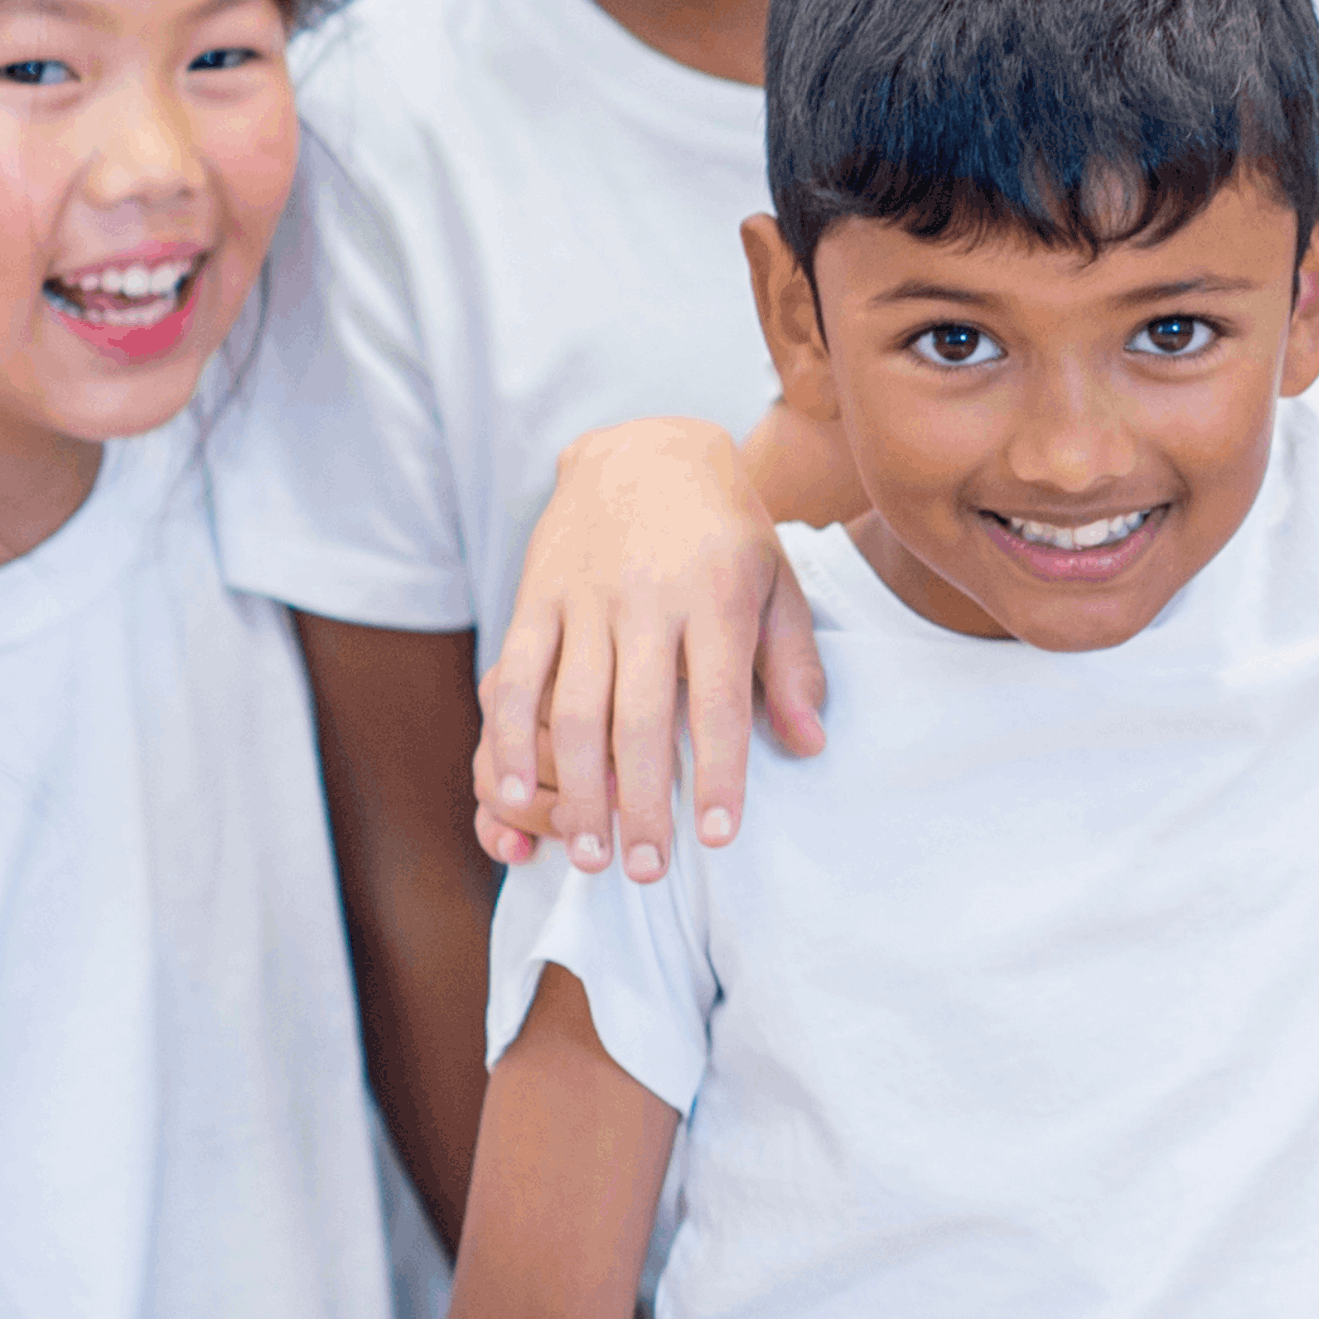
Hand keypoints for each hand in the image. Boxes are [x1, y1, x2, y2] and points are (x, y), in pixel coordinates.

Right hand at [477, 416, 825, 880]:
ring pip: (574, 708)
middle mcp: (648, 598)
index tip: (718, 837)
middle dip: (643, 804)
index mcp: (716, 596)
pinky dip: (509, 736)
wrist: (643, 447)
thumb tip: (809, 744)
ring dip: (578, 788)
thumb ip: (792, 664)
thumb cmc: (723, 529)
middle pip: (640, 719)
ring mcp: (586, 597)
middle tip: (646, 871)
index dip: (718, 773)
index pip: (719, 701)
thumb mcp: (775, 580)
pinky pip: (516, 674)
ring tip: (591, 854)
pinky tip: (511, 791)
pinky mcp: (537, 596)